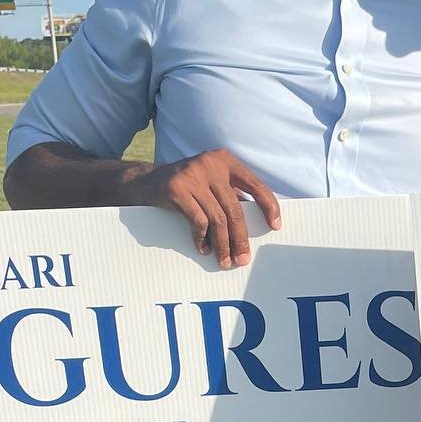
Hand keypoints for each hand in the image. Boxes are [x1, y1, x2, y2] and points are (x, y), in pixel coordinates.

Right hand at [127, 148, 281, 268]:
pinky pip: (198, 221)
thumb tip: (256, 225)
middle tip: (243, 259)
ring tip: (225, 260)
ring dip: (223, 244)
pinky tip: (203, 249)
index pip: (255, 184)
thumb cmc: (186, 187)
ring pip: (218, 219)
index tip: (275, 226)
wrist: (144, 182)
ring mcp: (192, 175)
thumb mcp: (210, 182)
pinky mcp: (176, 189)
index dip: (268, 206)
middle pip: (235, 209)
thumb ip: (230, 195)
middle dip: (241, 238)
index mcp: (225, 160)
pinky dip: (202, 239)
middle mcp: (211, 164)